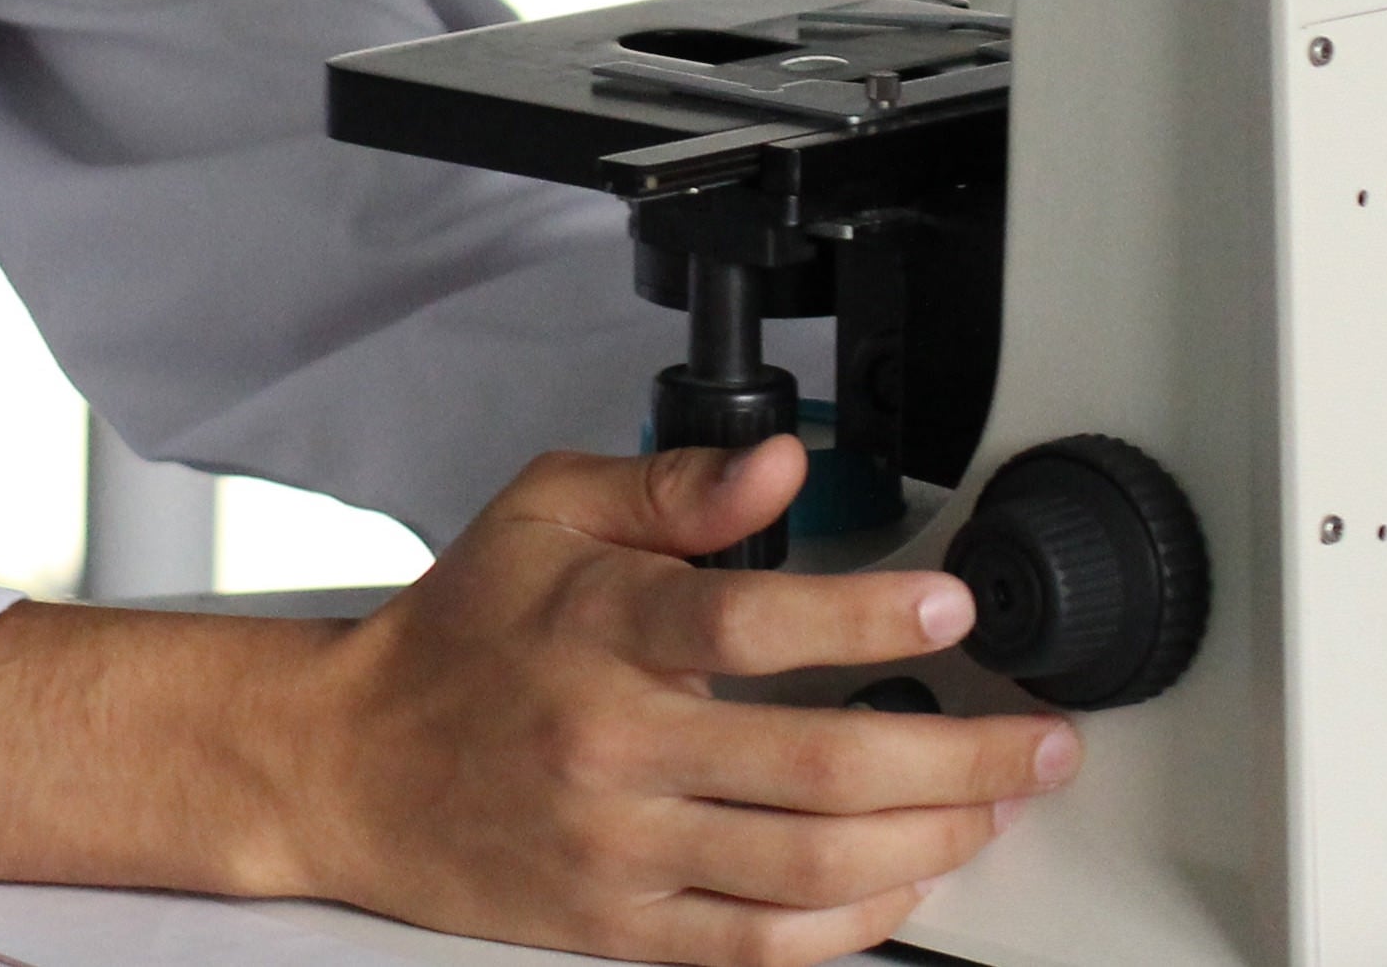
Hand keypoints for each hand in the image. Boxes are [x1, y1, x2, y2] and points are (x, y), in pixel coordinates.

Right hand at [0, 440, 1078, 966]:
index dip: (863, 612)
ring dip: (933, 839)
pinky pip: (764, 943)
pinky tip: (911, 878)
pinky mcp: (619, 925)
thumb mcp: (546, 513)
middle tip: (1040, 740)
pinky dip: (856, 920)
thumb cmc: (457, 637)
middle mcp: (614, 744)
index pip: (746, 621)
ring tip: (999, 805)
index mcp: (598, 628)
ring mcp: (621, 848)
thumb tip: (780, 467)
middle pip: (819, 764)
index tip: (949, 603)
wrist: (345, 766)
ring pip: (812, 865)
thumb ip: (673, 485)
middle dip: (961, 755)